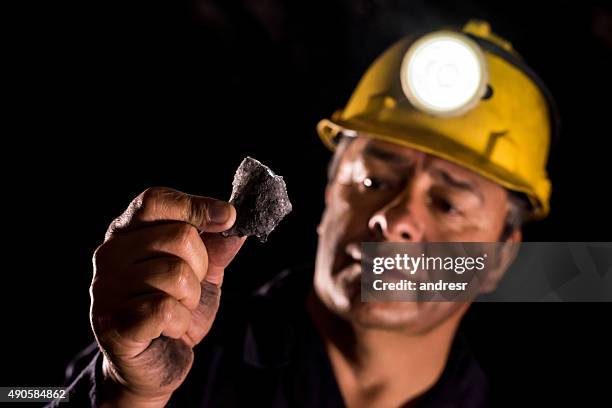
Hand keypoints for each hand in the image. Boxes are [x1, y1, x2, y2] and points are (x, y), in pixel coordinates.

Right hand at [90, 187, 244, 406]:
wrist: (156, 364)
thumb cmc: (175, 310)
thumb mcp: (203, 273)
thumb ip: (217, 245)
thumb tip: (236, 220)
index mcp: (128, 232)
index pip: (156, 200)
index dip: (195, 205)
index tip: (227, 216)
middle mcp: (110, 254)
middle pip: (180, 236)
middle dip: (200, 267)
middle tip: (187, 289)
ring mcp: (106, 288)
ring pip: (176, 274)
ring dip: (190, 299)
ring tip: (175, 311)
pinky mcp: (112, 323)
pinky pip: (165, 308)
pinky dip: (179, 322)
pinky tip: (167, 329)